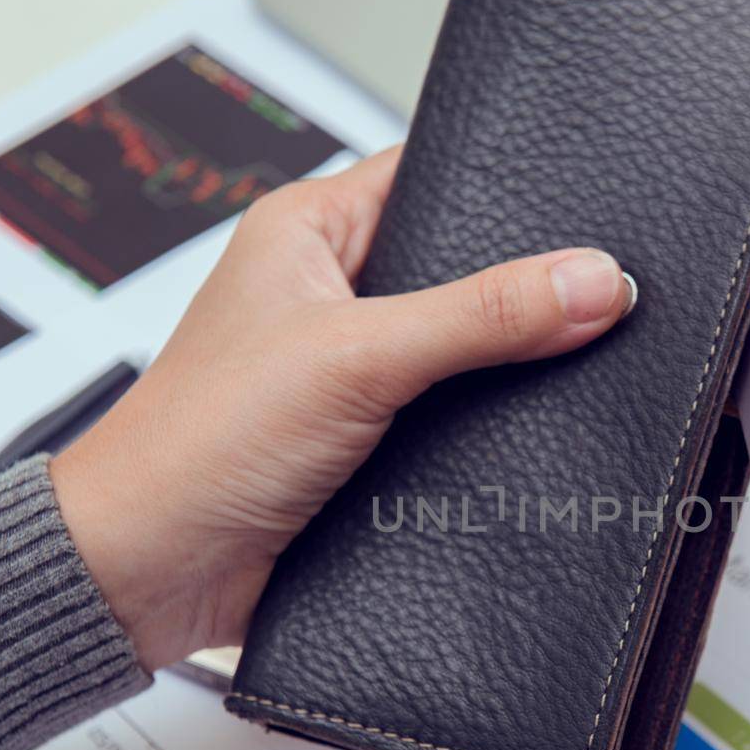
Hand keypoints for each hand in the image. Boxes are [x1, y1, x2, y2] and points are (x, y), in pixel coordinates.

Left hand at [51, 147, 633, 669]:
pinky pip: (452, 424)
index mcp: (309, 232)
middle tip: (599, 295)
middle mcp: (331, 295)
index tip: (592, 212)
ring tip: (582, 364)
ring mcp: (351, 374)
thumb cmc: (198, 443)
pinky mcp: (367, 446)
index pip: (430, 176)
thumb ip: (480, 315)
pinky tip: (535, 436)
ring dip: (506, 371)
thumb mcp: (355, 357)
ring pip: (462, 353)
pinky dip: (487, 434)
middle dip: (522, 291)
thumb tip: (592, 281)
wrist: (150, 572)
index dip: (508, 191)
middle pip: (460, 270)